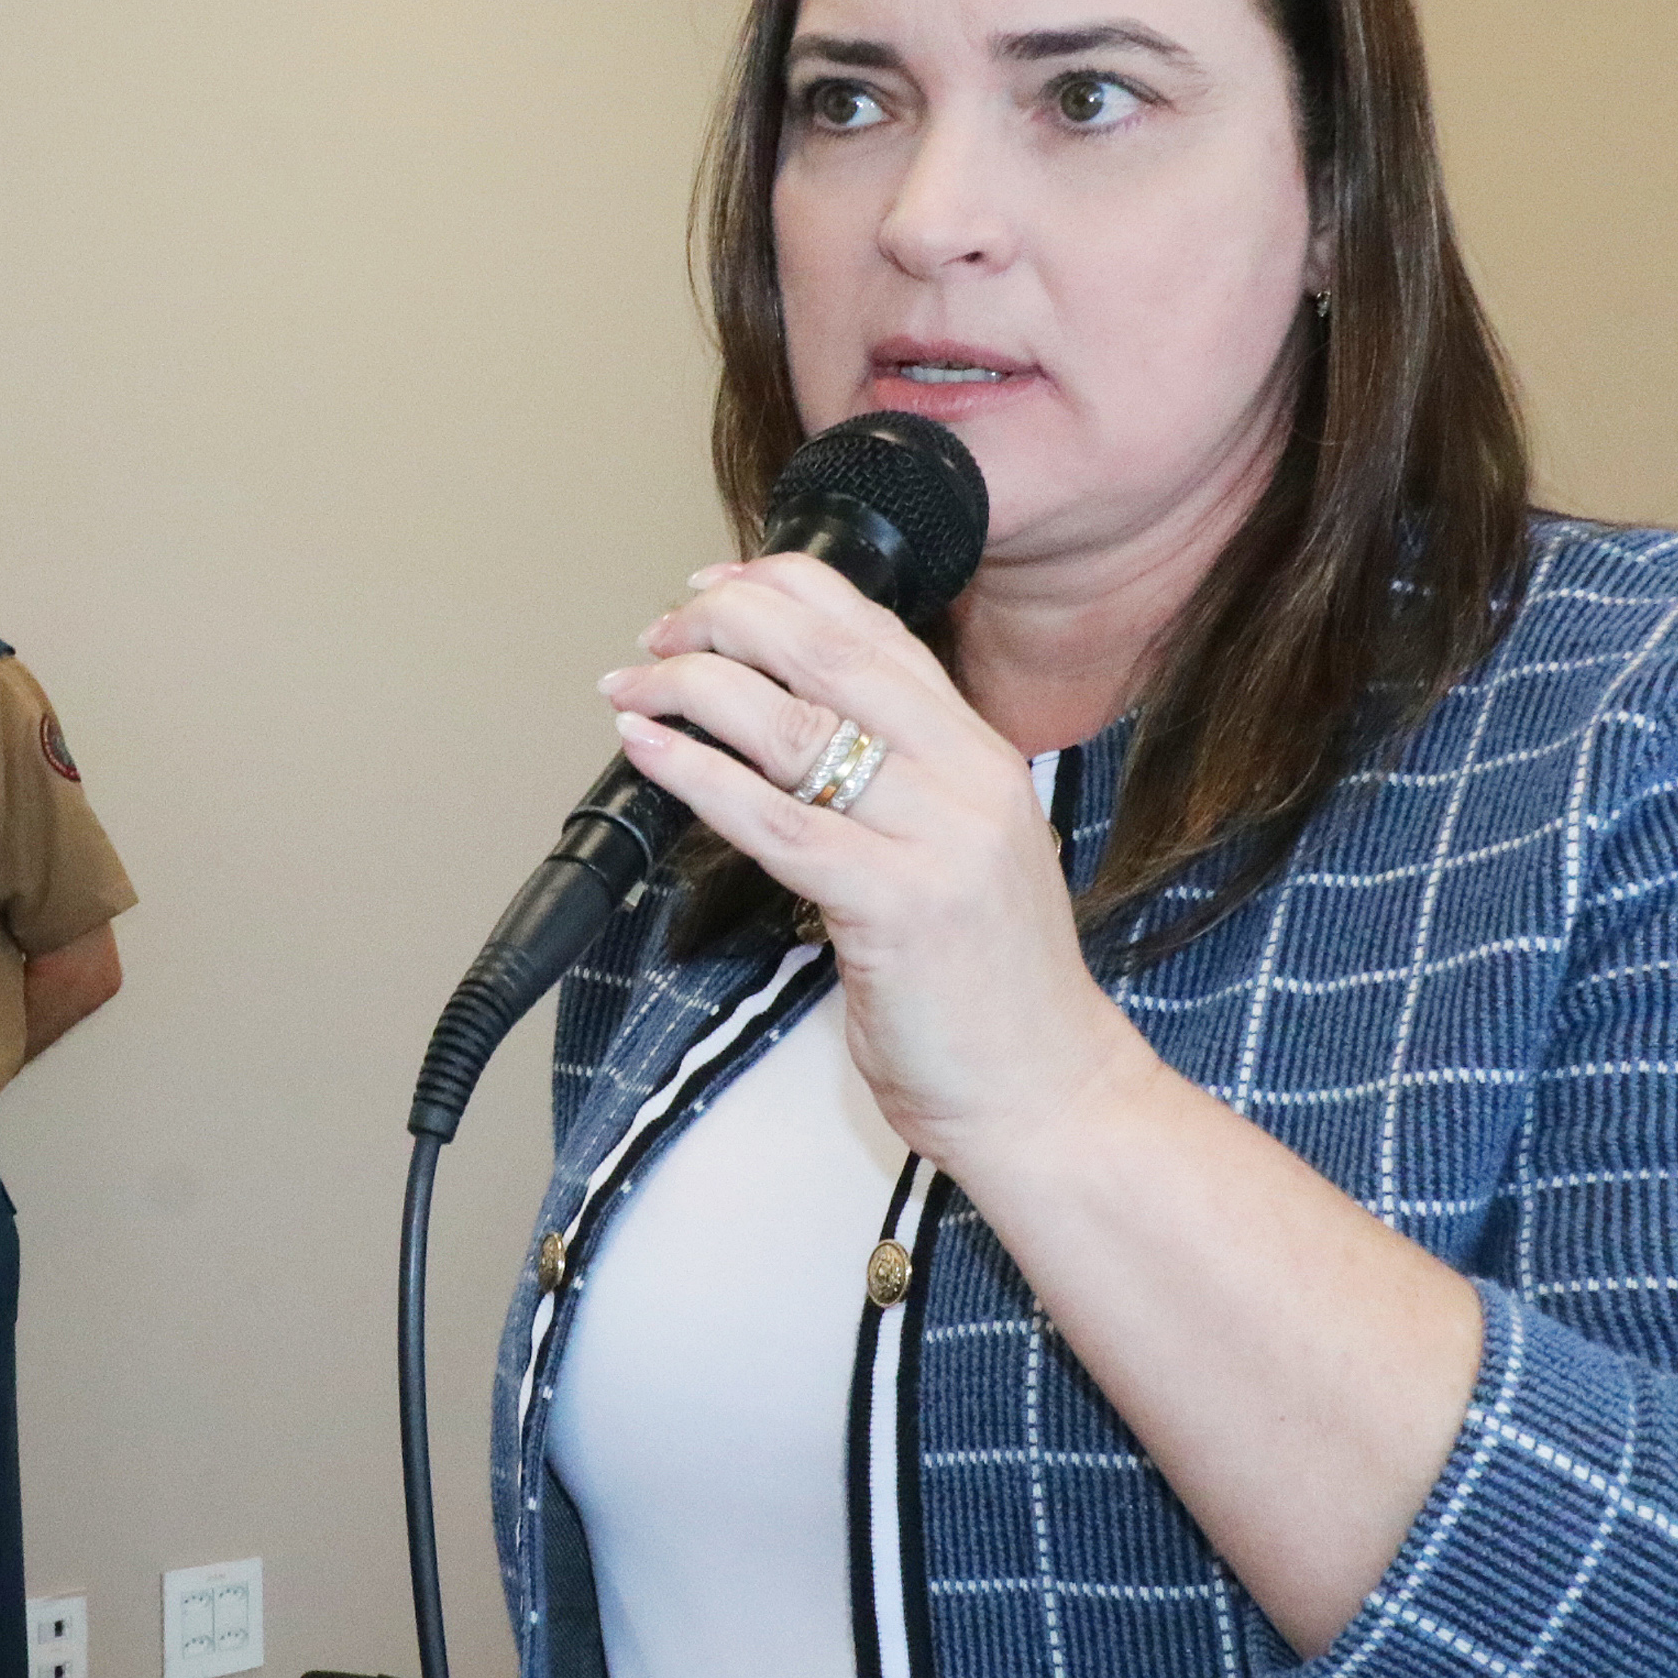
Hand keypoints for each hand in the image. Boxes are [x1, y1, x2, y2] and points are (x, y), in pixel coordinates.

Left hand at [600, 554, 1141, 1167]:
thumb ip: (898, 782)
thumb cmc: (988, 985)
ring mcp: (938, 838)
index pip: (874, 630)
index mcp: (981, 751)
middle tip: (657, 632)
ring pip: (793, 725)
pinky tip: (649, 750)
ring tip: (632, 686)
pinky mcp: (896, 905)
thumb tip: (784, 729)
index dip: (782, 588)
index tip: (712, 586)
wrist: (1045, 1091)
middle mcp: (967, 776)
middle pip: (827, 655)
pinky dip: (699, 775)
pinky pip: (777, 820)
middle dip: (725, 623)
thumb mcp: (959, 850)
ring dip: (691, 690)